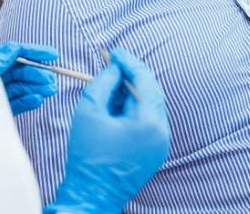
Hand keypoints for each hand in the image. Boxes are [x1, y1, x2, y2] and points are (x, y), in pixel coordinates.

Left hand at [0, 42, 58, 115]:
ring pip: (20, 87)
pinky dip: (27, 100)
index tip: (53, 56)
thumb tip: (15, 48)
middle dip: (38, 75)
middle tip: (51, 81)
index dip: (35, 52)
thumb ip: (0, 61)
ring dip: (36, 88)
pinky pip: (15, 102)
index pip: (16, 51)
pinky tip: (37, 99)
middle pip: (20, 70)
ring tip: (49, 91)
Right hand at [45, 47, 170, 213]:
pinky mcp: (155, 151)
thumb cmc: (87, 158)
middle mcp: (162, 132)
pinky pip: (147, 119)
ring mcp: (161, 143)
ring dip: (131, 91)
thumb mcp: (89, 112)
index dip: (129, 63)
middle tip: (112, 63)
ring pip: (150, 104)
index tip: (114, 52)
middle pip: (151, 91)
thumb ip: (104, 82)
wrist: (90, 199)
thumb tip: (115, 68)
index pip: (144, 81)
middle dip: (131, 75)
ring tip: (110, 83)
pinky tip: (115, 103)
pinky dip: (133, 107)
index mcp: (150, 123)